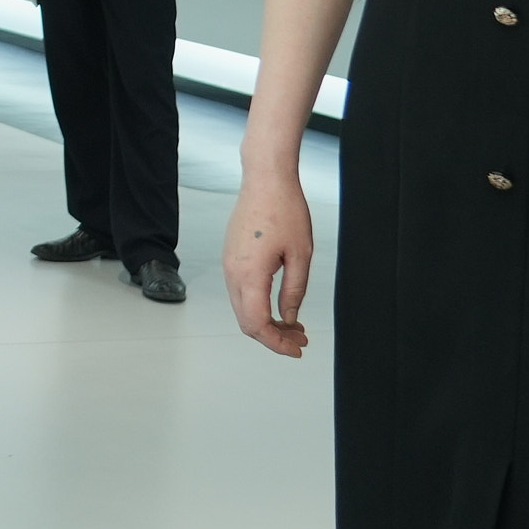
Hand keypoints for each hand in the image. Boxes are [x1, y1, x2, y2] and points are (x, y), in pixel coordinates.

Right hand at [224, 171, 314, 356]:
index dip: (277, 343)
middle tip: (300, 341)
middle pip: (246, 322)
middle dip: (273, 337)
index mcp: (249, 274)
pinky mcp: (231, 257)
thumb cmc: (284, 211)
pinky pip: (240, 292)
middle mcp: (232, 272)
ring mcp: (228, 265)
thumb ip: (294, 291)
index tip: (298, 348)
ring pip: (242, 308)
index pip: (257, 324)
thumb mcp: (300, 255)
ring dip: (266, 322)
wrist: (265, 180)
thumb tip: (289, 318)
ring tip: (294, 325)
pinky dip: (258, 306)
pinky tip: (279, 305)